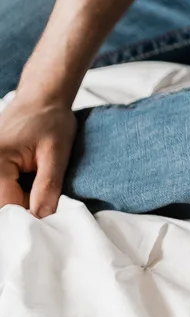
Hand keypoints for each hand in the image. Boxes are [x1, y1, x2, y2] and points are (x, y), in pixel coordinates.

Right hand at [0, 94, 76, 216]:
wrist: (40, 99)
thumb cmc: (50, 119)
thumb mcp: (57, 151)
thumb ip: (48, 185)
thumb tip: (43, 217)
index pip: (8, 206)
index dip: (31, 214)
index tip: (50, 215)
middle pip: (2, 206)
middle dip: (24, 209)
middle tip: (45, 200)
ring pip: (2, 201)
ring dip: (19, 201)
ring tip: (36, 187)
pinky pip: (2, 192)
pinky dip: (15, 194)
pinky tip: (27, 187)